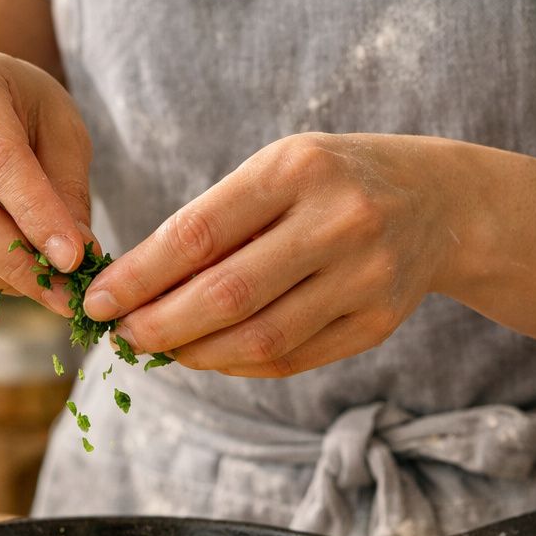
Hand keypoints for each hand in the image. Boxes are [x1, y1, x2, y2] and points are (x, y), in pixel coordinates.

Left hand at [83, 133, 467, 375]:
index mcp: (297, 169)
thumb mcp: (277, 170)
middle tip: (124, 336)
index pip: (199, 234)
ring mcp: (364, 277)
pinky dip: (237, 365)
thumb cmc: (329, 183)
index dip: (139, 277)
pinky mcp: (377, 323)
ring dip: (195, 354)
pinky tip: (209, 356)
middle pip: (226, 296)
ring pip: (258, 339)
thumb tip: (132, 289)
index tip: (97, 302)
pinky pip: (290, 360)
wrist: (438, 202)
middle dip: (160, 325)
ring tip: (162, 348)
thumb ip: (214, 223)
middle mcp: (337, 221)